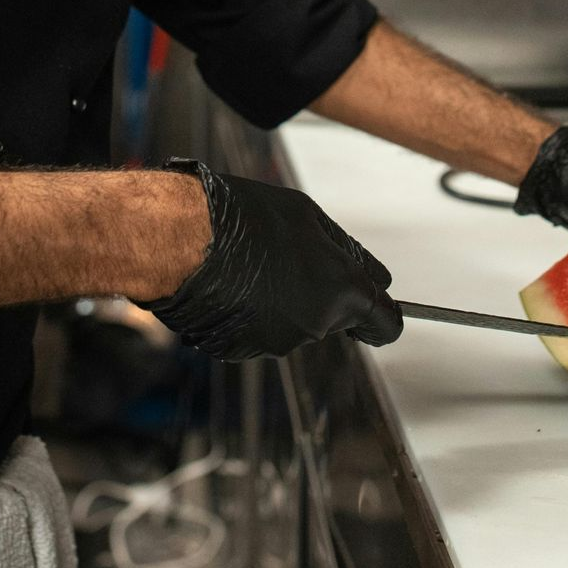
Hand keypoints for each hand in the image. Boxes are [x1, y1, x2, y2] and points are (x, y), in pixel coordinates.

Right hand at [144, 160, 402, 359]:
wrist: (181, 240)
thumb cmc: (244, 218)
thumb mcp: (307, 216)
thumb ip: (345, 251)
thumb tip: (372, 276)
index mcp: (342, 291)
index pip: (385, 323)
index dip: (383, 316)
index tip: (377, 309)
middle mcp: (316, 325)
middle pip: (334, 318)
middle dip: (320, 294)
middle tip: (288, 258)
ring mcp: (277, 341)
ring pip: (293, 323)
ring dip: (281, 300)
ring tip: (250, 263)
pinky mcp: (241, 350)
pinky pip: (257, 331)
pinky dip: (250, 313)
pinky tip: (230, 283)